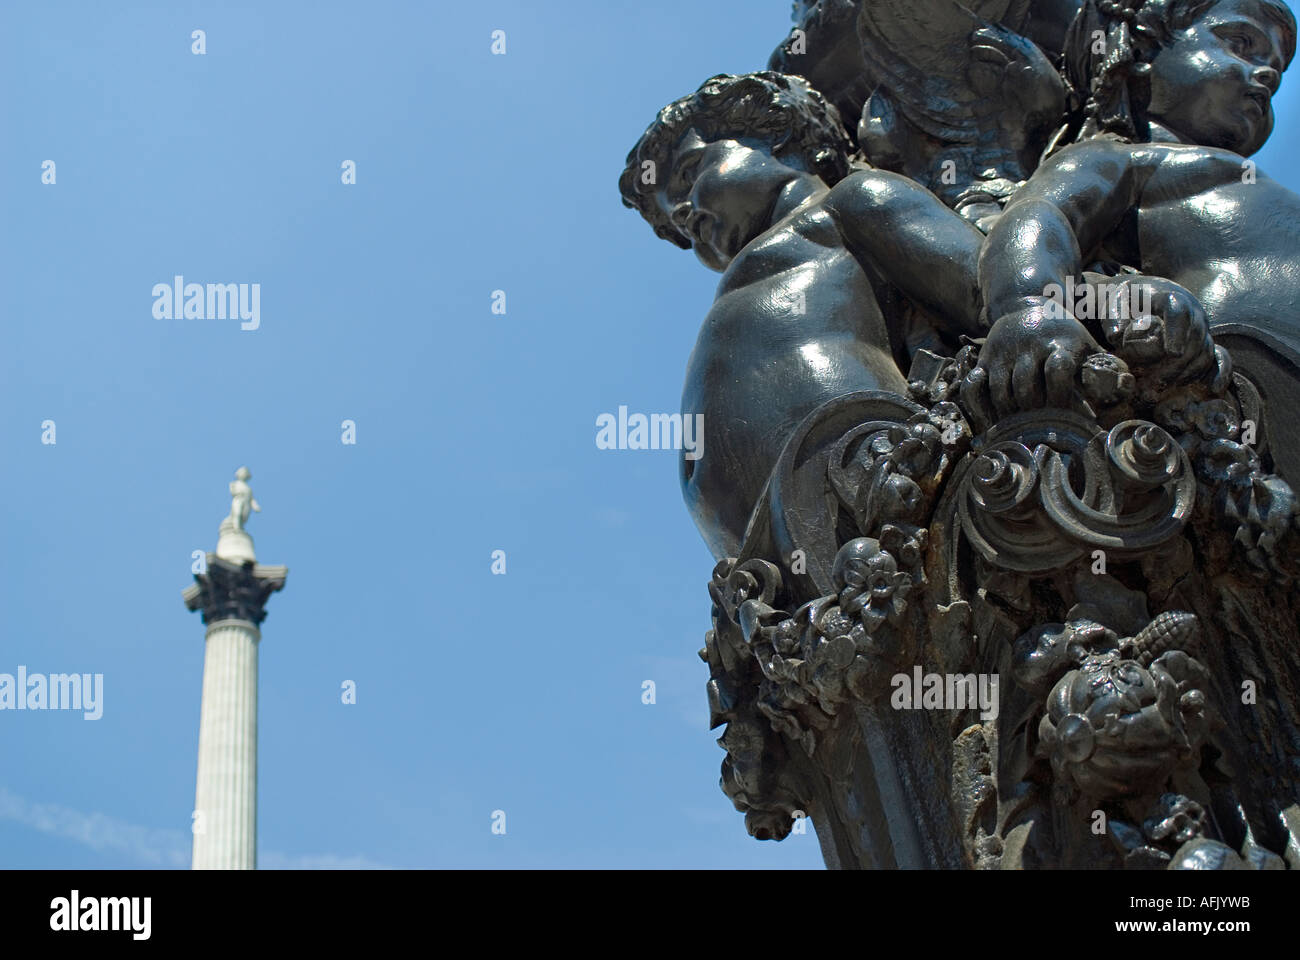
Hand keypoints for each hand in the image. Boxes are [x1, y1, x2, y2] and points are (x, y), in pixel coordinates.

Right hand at [961, 303, 1101, 423]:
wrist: (1027, 304)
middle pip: (1026, 387)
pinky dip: (978, 406)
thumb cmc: (1063, 337)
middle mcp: (1028, 346)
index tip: (1065, 409)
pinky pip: (973, 386)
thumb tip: (1123, 387)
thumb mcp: (1087, 345)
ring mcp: (1002, 353)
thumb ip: (1107, 367)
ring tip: (1021, 422)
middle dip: (1035, 409)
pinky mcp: (984, 360)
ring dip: (1011, 413)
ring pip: (1000, 391)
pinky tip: (990, 420)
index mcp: (1058, 343)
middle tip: (1041, 422)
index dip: (1061, 394)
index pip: (1058, 368)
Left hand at [1099, 276, 1214, 383]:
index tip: (1172, 353)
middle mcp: (1193, 312)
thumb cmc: (1129, 301)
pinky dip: (1220, 372)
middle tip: (1156, 382)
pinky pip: (1219, 356)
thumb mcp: (1116, 303)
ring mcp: (1202, 327)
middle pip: (1195, 336)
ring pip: (1205, 350)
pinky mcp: (1205, 341)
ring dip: (1189, 371)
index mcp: (1171, 298)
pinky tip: (1213, 388)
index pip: (1179, 313)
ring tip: (1164, 388)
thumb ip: (1115, 316)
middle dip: (1178, 362)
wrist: (1147, 295)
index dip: (1178, 332)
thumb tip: (1116, 336)